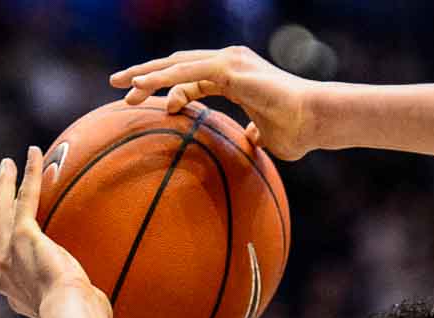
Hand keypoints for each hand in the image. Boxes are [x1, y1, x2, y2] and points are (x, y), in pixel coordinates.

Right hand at [0, 147, 108, 317]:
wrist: (73, 317)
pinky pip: (25, 198)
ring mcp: (10, 253)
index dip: (10, 245)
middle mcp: (4, 272)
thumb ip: (80, 301)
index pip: (9, 262)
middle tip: (4, 185)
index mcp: (15, 292)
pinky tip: (33, 154)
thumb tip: (101, 303)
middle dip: (0, 205)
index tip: (19, 234)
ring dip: (5, 184)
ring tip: (9, 164)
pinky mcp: (23, 235)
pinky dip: (28, 175)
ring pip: (2, 209)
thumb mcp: (77, 311)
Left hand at [110, 45, 318, 160]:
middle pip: (178, 64)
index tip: (148, 102)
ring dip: (148, 75)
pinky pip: (190, 71)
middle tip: (117, 84)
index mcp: (233, 75)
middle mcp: (228, 62)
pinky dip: (167, 78)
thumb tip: (250, 141)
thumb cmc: (298, 131)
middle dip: (146, 73)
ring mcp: (228, 61)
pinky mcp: (230, 68)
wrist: (316, 121)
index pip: (191, 76)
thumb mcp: (268, 136)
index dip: (168, 87)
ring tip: (121, 86)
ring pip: (178, 64)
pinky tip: (147, 87)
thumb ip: (254, 134)